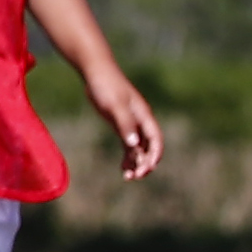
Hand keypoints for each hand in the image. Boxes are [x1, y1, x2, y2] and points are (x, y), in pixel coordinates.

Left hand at [84, 63, 162, 179]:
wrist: (95, 74)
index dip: (155, 154)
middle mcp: (140, 122)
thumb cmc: (107, 87)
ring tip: (129, 177)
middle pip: (149, 147)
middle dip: (145, 163)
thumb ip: (125, 124)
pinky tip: (123, 168)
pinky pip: (128, 145)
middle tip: (136, 176)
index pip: (155, 139)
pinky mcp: (121, 125)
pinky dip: (128, 157)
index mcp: (144, 116)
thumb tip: (134, 144)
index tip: (149, 168)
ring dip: (136, 162)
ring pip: (138, 149)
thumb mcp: (115, 106)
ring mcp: (131, 124)